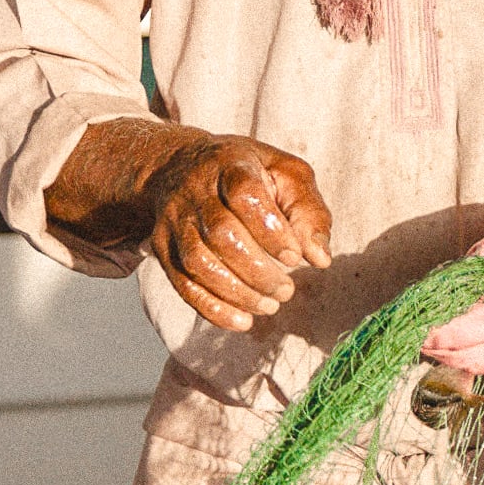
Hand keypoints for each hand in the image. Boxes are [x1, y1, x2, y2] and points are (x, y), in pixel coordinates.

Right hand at [45, 119, 331, 331]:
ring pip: (198, 262)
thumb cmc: (251, 174)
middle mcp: (196, 189)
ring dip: (237, 292)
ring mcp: (174, 219)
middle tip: (286, 290)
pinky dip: (212, 308)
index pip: (244, 193)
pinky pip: (182, 283)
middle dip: (257, 270)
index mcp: (232, 163)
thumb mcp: (287, 175)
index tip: (295, 257)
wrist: (179, 167)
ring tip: (270, 305)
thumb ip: (309, 212)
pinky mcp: (163, 247)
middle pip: (220, 233)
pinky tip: (242, 321)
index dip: (270, 230)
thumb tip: (320, 258)